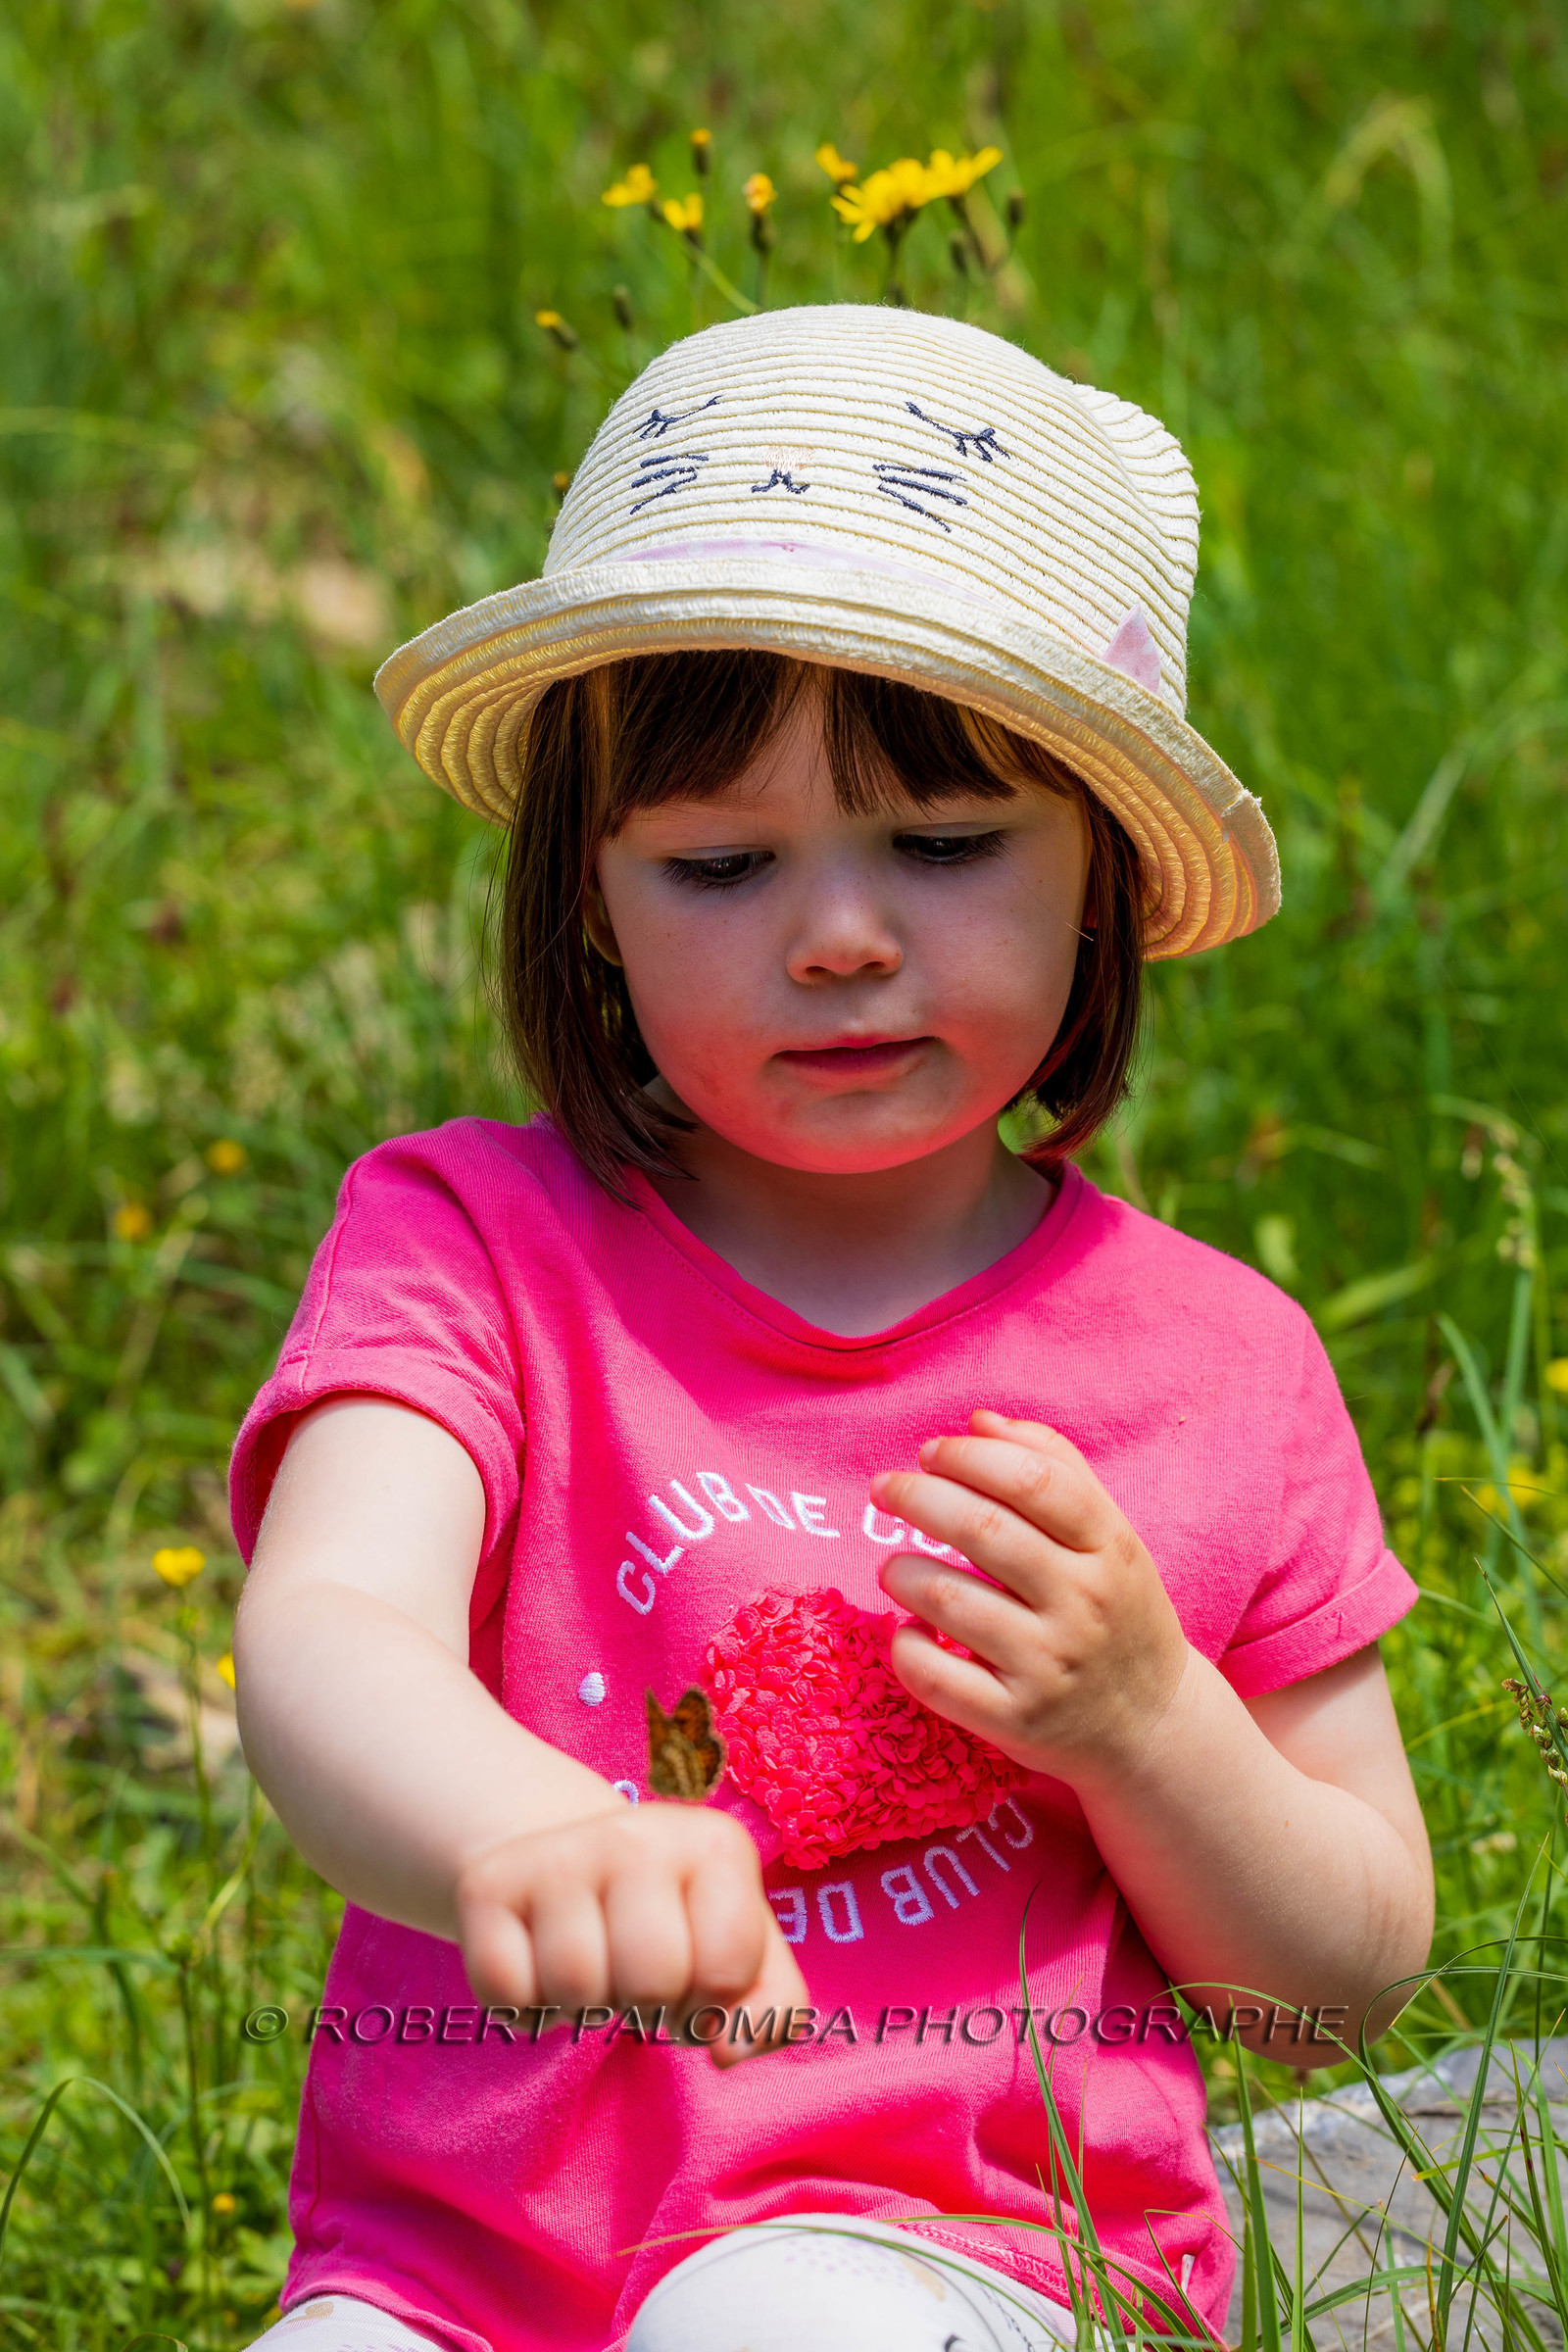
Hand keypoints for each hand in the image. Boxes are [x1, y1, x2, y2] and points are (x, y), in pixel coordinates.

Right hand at [453, 1801, 808, 2067]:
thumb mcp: (744, 1950)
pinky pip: (505, 1994)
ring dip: (584, 2008)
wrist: (574, 1858)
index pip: (726, 1969)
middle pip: (649, 1979)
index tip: (696, 1978)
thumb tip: (729, 2054)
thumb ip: (773, 2007)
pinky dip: (525, 2009)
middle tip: (638, 1978)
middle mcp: (636, 1833)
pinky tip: (541, 1970)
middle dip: (648, 2005)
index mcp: (715, 1844)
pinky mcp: (488, 1883)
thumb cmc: (676, 1918)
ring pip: (574, 1988)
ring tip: (593, 1969)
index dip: (711, 2003)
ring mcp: (557, 1853)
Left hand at [871, 1410, 1190, 1787]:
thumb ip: (1053, 1467)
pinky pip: (933, 1676)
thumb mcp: (1109, 1535)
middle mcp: (1082, 1605)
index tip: (930, 1451)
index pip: (1035, 1481)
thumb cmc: (1117, 1610)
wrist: (1152, 1724)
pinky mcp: (1014, 1720)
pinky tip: (911, 1629)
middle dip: (917, 1496)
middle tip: (885, 1489)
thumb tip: (979, 1420)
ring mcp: (1048, 1666)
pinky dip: (905, 1645)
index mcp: (1109, 1548)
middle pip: (983, 1530)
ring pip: (947, 1599)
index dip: (970, 1456)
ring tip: (895, 1567)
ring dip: (902, 1571)